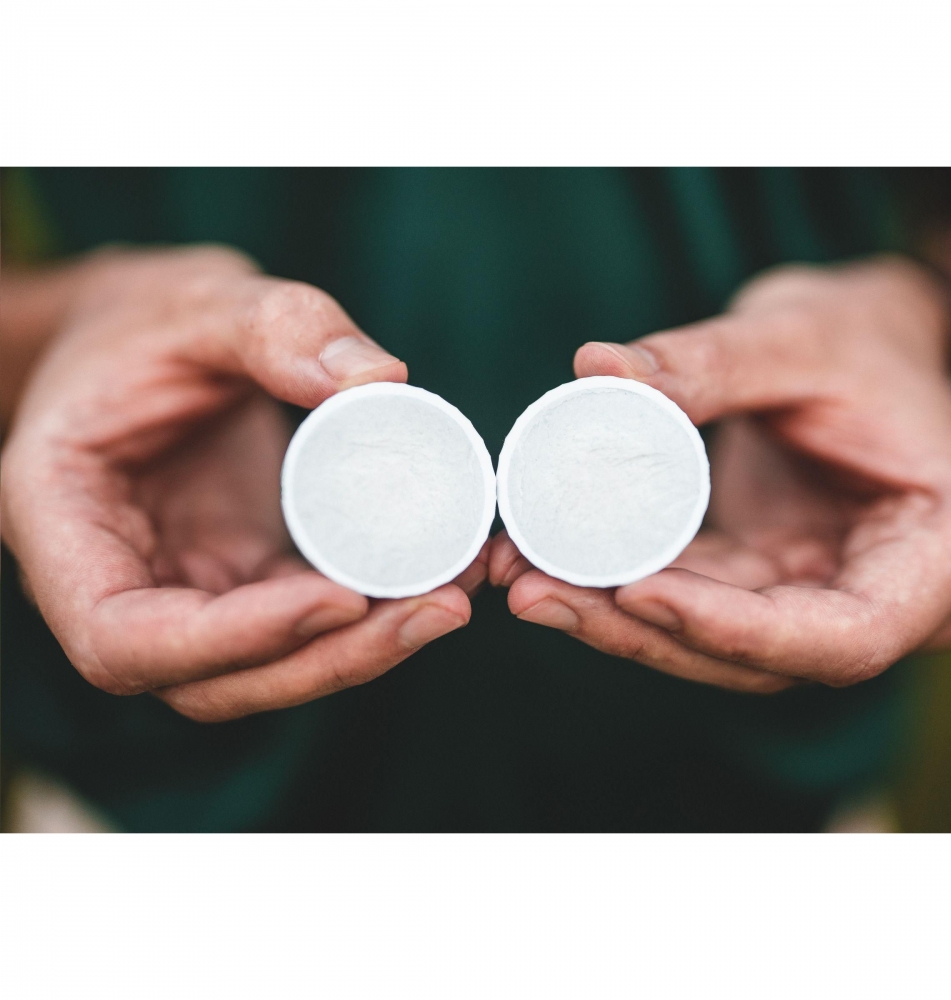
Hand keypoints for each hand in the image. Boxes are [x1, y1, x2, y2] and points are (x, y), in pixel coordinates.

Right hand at [1, 246, 483, 720]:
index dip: (233, 639)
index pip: (123, 637)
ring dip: (365, 649)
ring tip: (453, 596)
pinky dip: (372, 614)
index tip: (341, 598)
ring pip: (268, 668)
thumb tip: (382, 381)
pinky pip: (305, 623)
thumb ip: (277, 326)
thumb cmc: (147, 319)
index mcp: (63, 522)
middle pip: (213, 679)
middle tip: (439, 609)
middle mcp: (119, 581)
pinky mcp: (245, 581)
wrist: (147, 336)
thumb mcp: (200, 298)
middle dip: (330, 659)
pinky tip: (439, 577)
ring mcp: (186, 589)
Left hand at [491, 256, 950, 691]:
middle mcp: (887, 594)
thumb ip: (707, 361)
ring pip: (714, 641)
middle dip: (642, 632)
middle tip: (536, 593)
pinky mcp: (765, 581)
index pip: (848, 633)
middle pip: (762, 653)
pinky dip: (620, 587)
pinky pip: (691, 600)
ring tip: (520, 578)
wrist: (869, 342)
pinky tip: (547, 560)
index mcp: (940, 546)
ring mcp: (820, 594)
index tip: (637, 593)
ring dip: (613, 618)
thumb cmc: (859, 335)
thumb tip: (596, 369)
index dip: (739, 630)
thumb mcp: (795, 334)